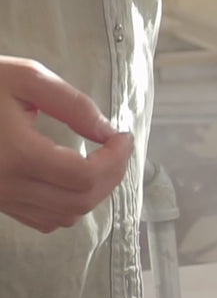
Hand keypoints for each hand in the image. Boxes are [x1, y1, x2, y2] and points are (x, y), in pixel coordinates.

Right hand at [0, 57, 133, 232]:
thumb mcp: (26, 78)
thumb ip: (73, 105)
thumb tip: (108, 133)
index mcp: (17, 154)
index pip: (85, 176)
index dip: (116, 160)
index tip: (123, 138)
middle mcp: (7, 184)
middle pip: (80, 201)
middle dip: (111, 177)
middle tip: (117, 150)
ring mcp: (0, 198)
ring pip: (64, 216)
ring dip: (91, 193)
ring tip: (99, 162)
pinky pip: (42, 220)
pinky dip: (66, 206)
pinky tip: (69, 179)